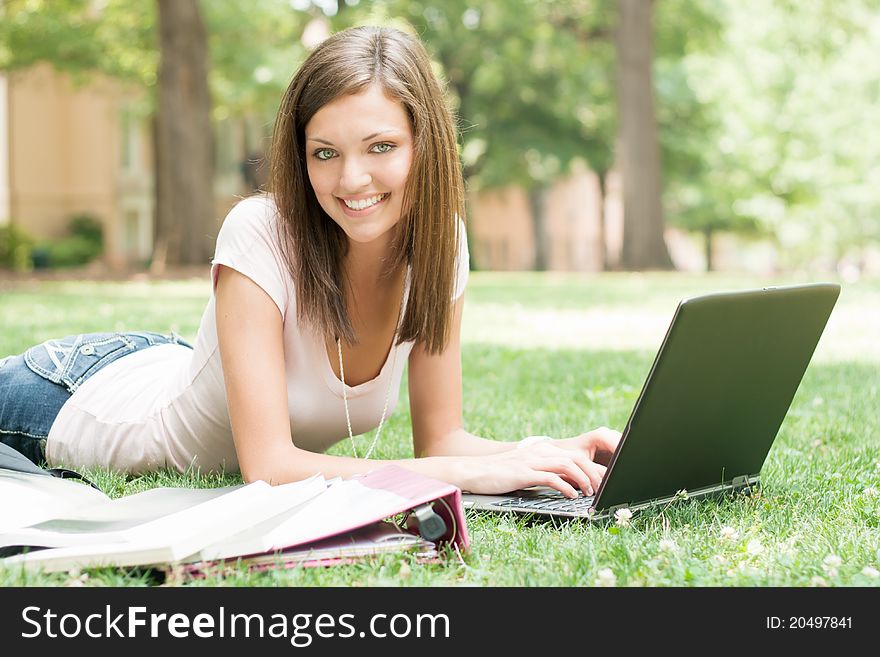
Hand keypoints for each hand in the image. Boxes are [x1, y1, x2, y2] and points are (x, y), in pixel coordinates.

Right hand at [453, 427, 620, 498]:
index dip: (592, 467)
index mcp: (542, 449)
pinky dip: (565, 487)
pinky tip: (571, 495)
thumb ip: (547, 472)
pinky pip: (551, 477)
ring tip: (590, 492)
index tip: (604, 480)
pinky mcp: (523, 472)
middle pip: (575, 457)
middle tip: (603, 487)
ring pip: (567, 465)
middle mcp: (539, 451)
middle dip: (593, 473)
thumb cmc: (501, 474)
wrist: (474, 471)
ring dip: (582, 479)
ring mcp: (531, 460)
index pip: (574, 455)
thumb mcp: (527, 470)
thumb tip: (570, 484)